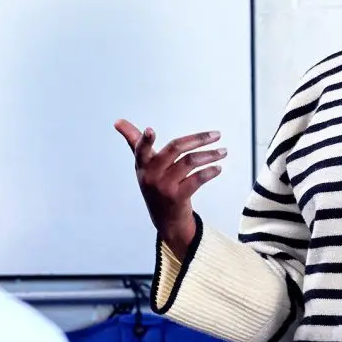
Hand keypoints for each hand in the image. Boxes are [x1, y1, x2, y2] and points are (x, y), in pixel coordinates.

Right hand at [114, 121, 225, 259]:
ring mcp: (164, 187)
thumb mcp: (143, 165)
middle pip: (175, 148)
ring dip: (210, 156)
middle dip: (198, 139)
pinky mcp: (177, 198)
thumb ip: (134, 141)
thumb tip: (117, 121)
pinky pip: (196, 180)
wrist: (165, 220)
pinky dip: (209, 172)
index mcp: (142, 164)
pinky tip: (218, 168)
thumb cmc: (154, 185)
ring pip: (189, 163)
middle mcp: (151, 175)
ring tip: (223, 152)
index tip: (149, 130)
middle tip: (217, 135)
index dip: (145, 140)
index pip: (141, 149)